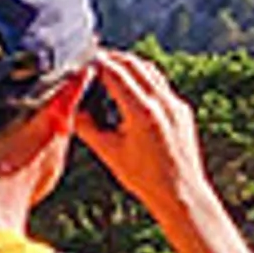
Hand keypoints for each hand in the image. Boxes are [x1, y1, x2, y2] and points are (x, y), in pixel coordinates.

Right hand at [72, 49, 213, 223]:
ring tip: (110, 71)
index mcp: (142, 112)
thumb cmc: (144, 179)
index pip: (115, 72)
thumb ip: (87, 126)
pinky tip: (132, 90)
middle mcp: (163, 103)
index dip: (96, 63)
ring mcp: (176, 105)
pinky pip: (161, 84)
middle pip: (133, 63)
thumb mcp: (108, 152)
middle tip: (94, 61)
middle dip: (112, 58)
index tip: (83, 62)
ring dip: (129, 65)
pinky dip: (143, 78)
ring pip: (150, 70)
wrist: (181, 194)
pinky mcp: (182, 110)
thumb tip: (71, 106)